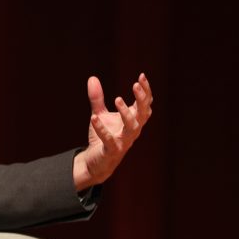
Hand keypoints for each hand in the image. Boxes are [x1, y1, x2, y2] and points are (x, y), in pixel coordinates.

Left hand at [72, 73, 152, 190]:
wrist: (97, 162)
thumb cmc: (104, 136)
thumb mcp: (100, 114)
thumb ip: (97, 98)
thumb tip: (92, 78)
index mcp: (133, 120)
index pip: (145, 104)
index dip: (145, 90)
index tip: (141, 76)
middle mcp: (132, 130)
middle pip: (143, 113)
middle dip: (141, 99)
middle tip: (135, 85)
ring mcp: (124, 141)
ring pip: (132, 127)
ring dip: (126, 113)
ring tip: (117, 99)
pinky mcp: (112, 150)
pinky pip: (109, 140)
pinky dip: (101, 129)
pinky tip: (93, 118)